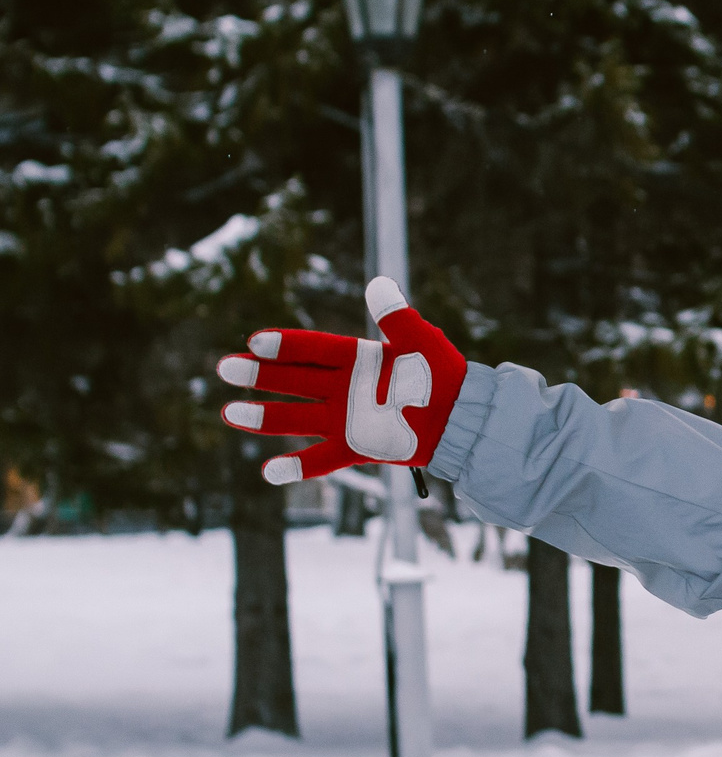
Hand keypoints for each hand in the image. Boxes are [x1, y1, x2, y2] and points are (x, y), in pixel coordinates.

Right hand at [216, 277, 465, 484]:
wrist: (462, 417)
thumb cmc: (443, 373)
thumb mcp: (422, 340)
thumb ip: (397, 316)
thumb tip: (378, 283)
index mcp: (356, 358)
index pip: (313, 349)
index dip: (286, 345)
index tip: (256, 341)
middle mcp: (343, 387)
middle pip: (294, 379)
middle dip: (259, 375)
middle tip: (225, 368)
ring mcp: (348, 418)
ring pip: (297, 417)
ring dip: (264, 416)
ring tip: (229, 412)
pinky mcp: (358, 446)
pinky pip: (323, 458)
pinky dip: (298, 466)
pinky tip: (269, 473)